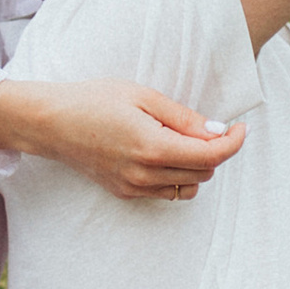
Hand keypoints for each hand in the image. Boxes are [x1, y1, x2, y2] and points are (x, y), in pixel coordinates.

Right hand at [0, 75, 249, 201]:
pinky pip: (166, 192)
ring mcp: (134, 188)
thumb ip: (183, 118)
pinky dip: (176, 176)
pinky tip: (162, 152)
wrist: (50, 122)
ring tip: (181, 139)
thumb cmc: (93, 100)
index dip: (233, 142)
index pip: (210, 156)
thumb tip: (217, 131)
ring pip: (188, 187)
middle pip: (203, 173)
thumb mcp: (142, 96)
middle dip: (214, 150)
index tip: (239, 127)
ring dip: (196, 166)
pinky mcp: (125, 192)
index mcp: (152, 147)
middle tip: (205, 125)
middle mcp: (144, 174)